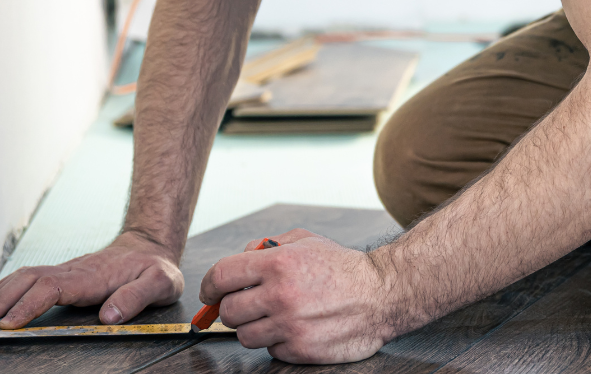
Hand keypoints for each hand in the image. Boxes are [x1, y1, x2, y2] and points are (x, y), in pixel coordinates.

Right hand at [0, 231, 182, 328]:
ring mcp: (68, 271)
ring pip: (28, 275)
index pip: (54, 287)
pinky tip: (0, 300)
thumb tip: (109, 316)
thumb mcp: (161, 282)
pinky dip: (11, 287)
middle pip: (31, 279)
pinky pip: (32, 278)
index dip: (30, 304)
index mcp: (95, 276)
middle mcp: (76, 271)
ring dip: (4, 292)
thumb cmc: (156, 267)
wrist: (152, 245)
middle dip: (5, 299)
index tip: (11, 322)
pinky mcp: (65, 275)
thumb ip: (137, 297)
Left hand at [200, 229, 391, 363]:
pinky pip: (270, 350)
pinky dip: (277, 341)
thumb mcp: (307, 241)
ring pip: (245, 335)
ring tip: (276, 315)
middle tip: (249, 303)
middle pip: (228, 311)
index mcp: (279, 263)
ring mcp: (289, 325)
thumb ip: (270, 245)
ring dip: (255, 327)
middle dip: (234, 307)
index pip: (221, 275)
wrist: (380, 294)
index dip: (210, 286)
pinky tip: (295, 327)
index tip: (210, 292)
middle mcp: (280, 294)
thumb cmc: (344, 267)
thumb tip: (241, 257)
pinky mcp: (299, 349)